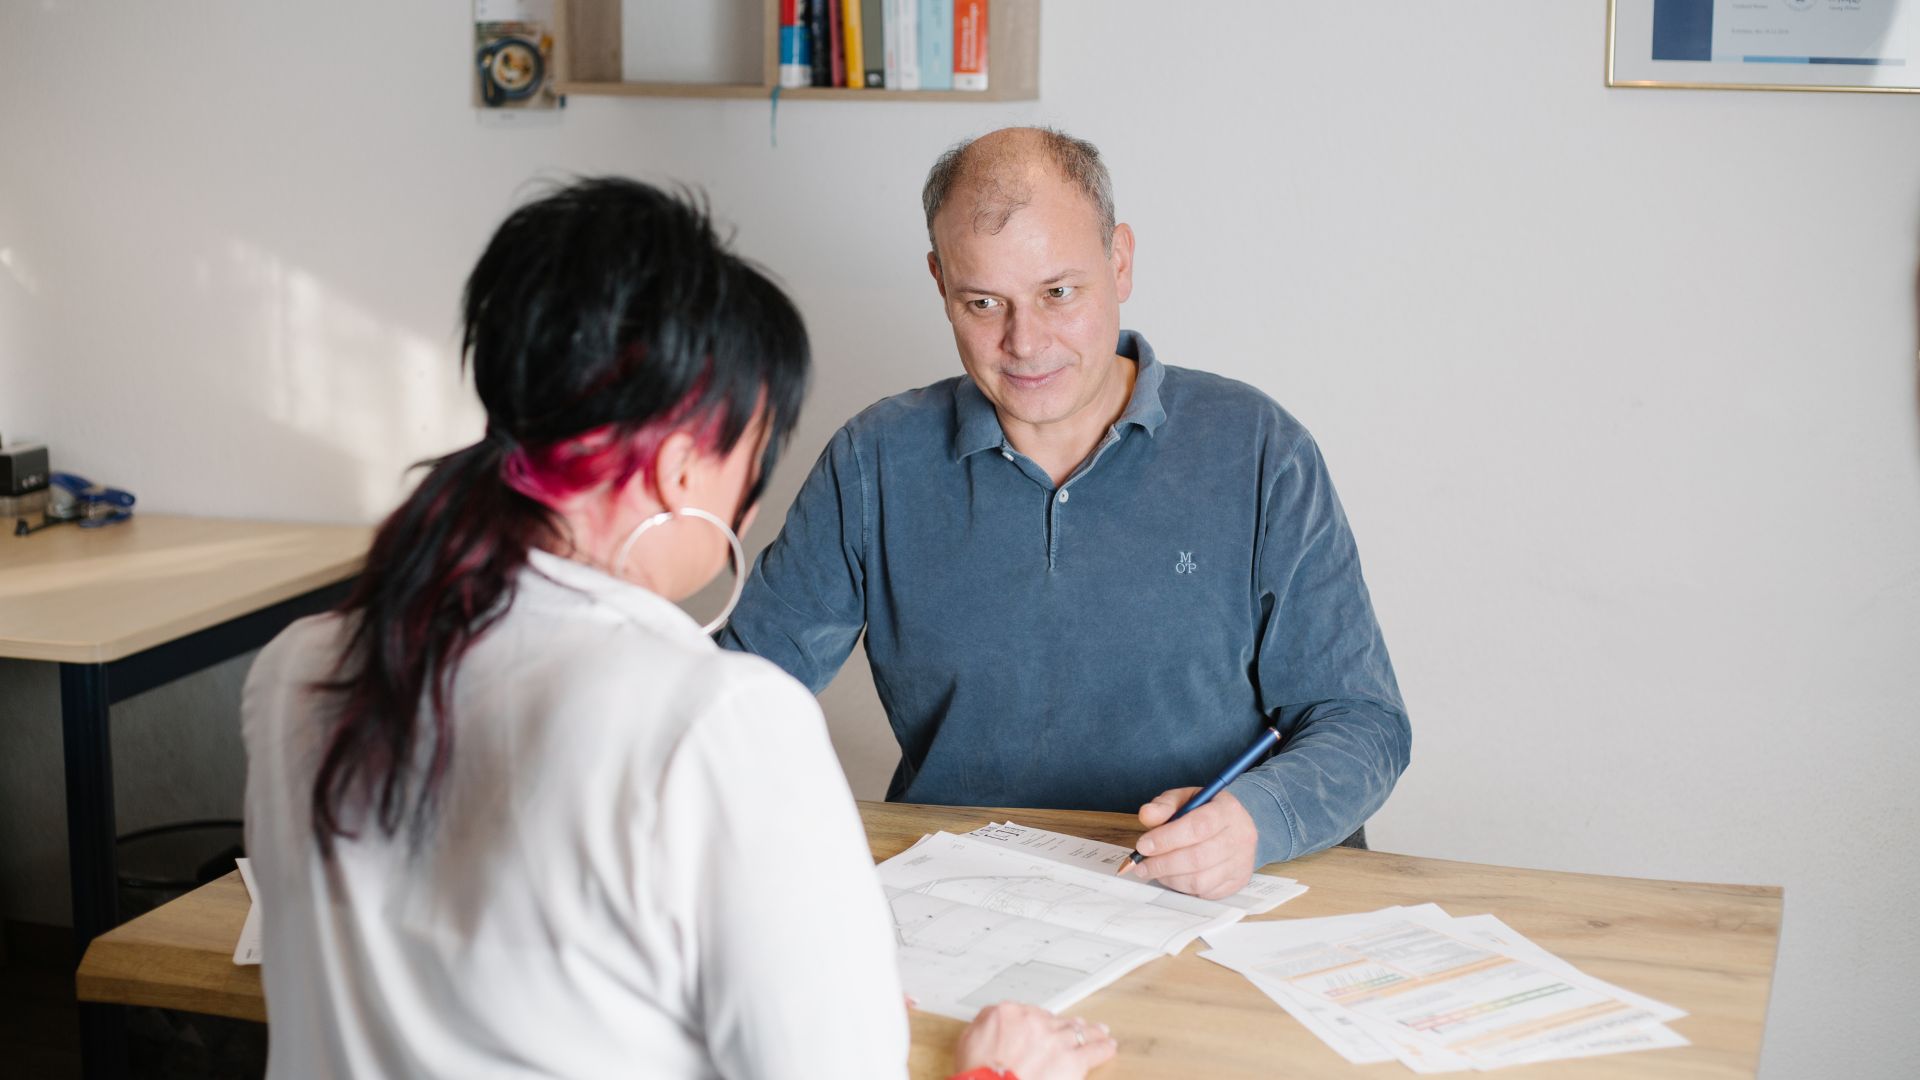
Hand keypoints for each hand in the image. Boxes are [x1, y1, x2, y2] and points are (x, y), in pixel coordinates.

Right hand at [952, 1001, 1116, 1079]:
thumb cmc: (979, 1074)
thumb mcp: (967, 1040)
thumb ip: (982, 1024)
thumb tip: (988, 1021)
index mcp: (1007, 1013)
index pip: (1027, 1012)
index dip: (1037, 1021)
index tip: (1041, 1025)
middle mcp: (1034, 1021)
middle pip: (1056, 1019)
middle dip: (1066, 1024)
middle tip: (1076, 1024)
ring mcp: (1055, 1039)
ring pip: (1078, 1030)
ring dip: (1090, 1031)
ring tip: (1099, 1031)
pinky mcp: (1072, 1060)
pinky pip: (1094, 1050)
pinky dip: (1103, 1048)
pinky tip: (1108, 1046)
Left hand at [1128, 788, 1258, 899]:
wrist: (1234, 826)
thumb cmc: (1205, 812)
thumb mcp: (1185, 799)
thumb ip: (1164, 805)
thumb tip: (1146, 815)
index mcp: (1228, 810)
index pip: (1198, 827)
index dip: (1167, 839)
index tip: (1143, 845)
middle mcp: (1241, 837)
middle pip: (1198, 858)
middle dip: (1163, 863)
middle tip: (1141, 864)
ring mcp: (1242, 863)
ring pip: (1200, 880)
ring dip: (1170, 878)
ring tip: (1154, 870)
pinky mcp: (1238, 882)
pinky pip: (1204, 893)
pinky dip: (1182, 887)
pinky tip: (1171, 876)